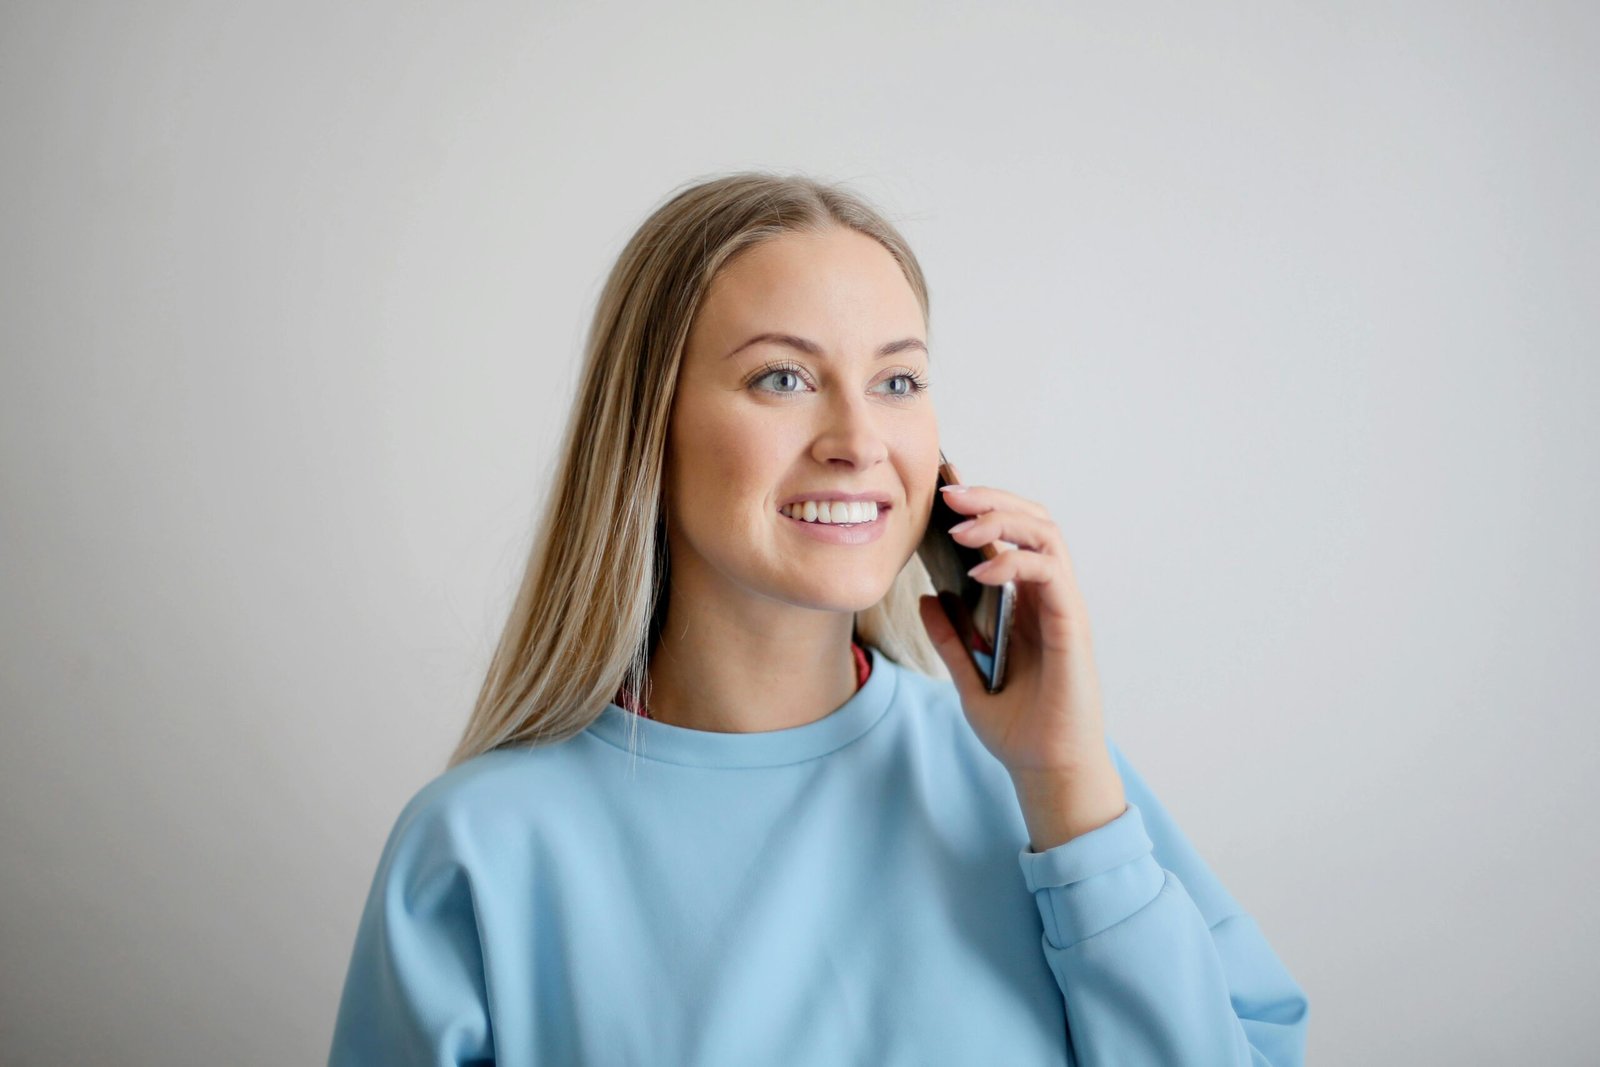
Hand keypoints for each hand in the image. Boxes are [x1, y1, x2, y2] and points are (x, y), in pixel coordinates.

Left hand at [916, 474, 1124, 837]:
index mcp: (1027, 603)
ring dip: (1001, 519)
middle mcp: (1049, 597)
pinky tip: (980, 569)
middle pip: (1032, 520)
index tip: (942, 493)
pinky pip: (1050, 573)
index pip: (1012, 535)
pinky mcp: (1072, 624)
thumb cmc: (1018, 728)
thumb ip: (950, 638)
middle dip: (989, 498)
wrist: (1046, 771)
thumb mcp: (967, 678)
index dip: (982, 507)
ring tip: (960, 526)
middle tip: (947, 494)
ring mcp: (1064, 607)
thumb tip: (927, 598)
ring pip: (1045, 534)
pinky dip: (1015, 561)